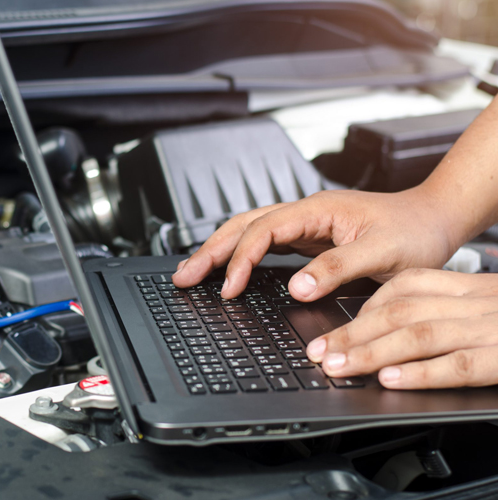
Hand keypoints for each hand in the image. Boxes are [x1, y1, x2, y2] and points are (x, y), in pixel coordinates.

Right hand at [172, 188, 462, 300]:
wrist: (434, 219)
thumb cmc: (414, 231)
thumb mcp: (382, 253)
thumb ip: (337, 268)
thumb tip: (295, 287)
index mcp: (316, 210)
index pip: (263, 231)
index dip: (241, 260)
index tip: (230, 289)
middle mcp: (305, 213)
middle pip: (243, 226)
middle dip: (210, 251)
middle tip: (183, 276)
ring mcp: (304, 224)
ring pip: (248, 231)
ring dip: (218, 250)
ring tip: (193, 271)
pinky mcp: (308, 237)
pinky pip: (263, 243)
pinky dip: (240, 256)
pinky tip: (229, 268)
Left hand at [306, 268, 497, 388]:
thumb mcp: (491, 303)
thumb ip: (450, 310)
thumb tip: (393, 329)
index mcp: (469, 287)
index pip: (407, 287)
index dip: (365, 308)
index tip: (335, 328)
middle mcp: (476, 302)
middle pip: (401, 311)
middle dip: (352, 332)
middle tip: (318, 351)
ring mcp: (490, 329)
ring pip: (418, 335)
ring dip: (371, 352)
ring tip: (338, 365)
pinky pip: (458, 365)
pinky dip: (419, 373)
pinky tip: (389, 379)